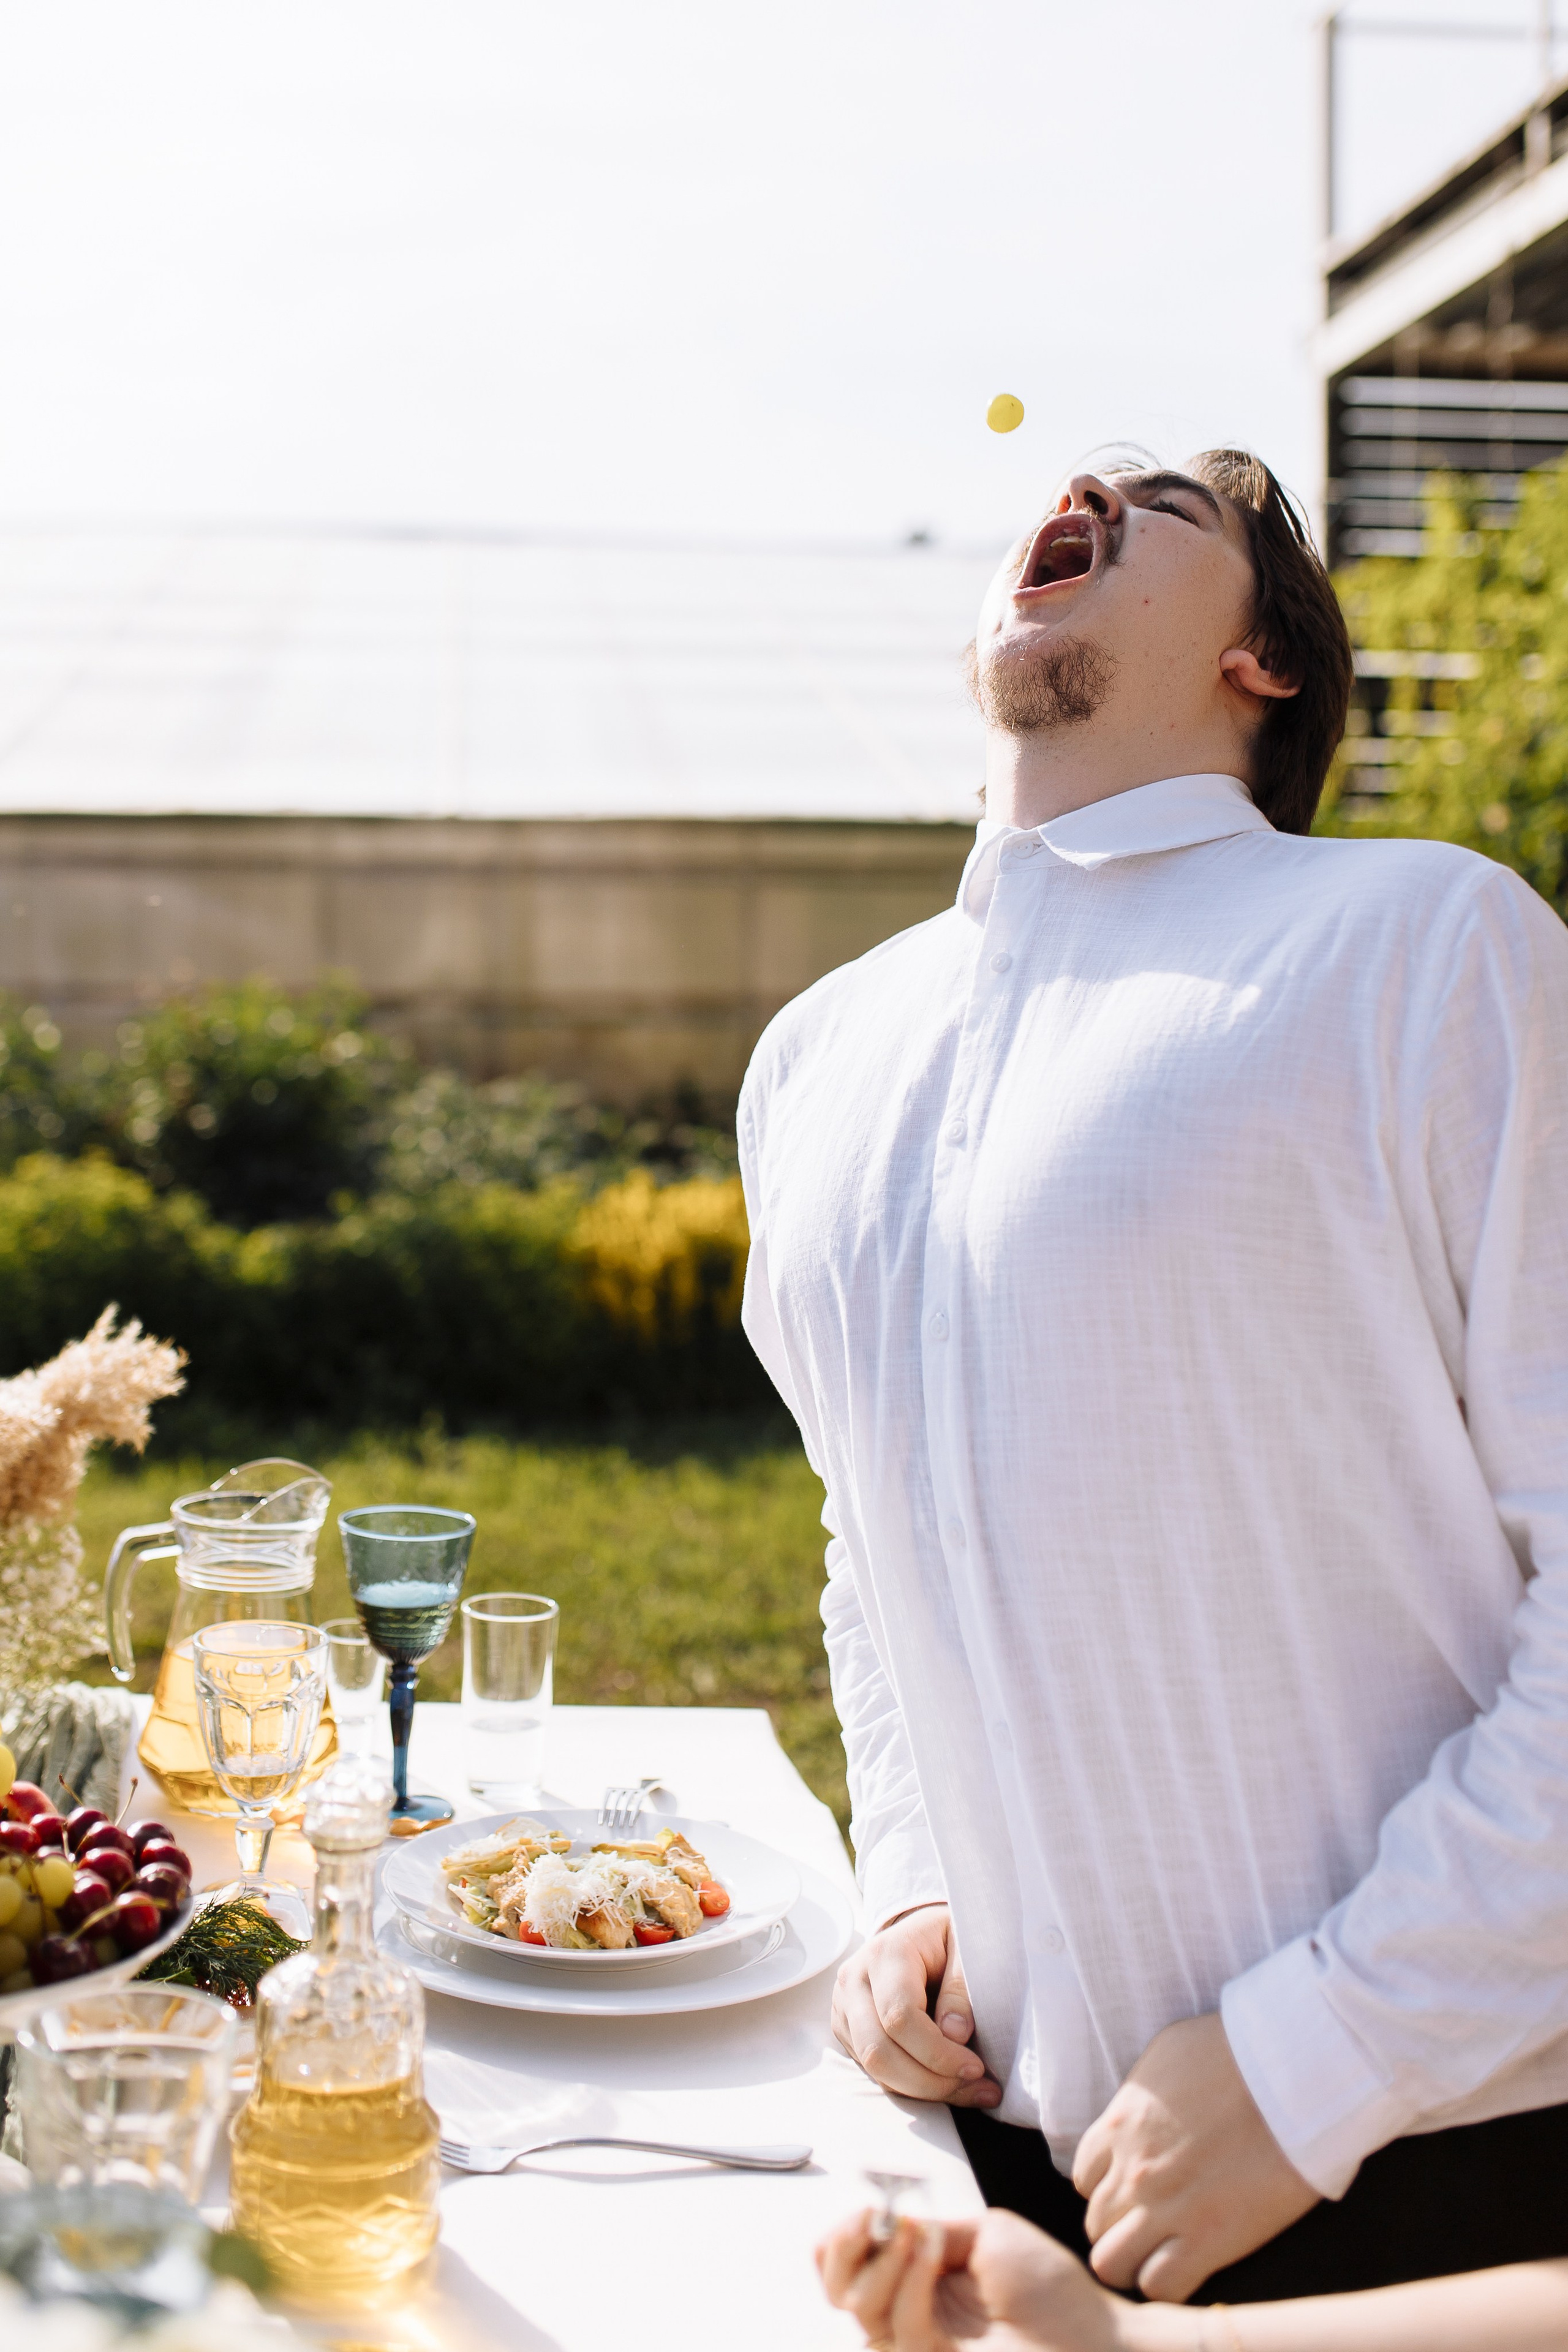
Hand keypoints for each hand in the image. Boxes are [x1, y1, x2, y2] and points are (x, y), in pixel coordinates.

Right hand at [817, 2207, 1128, 2351]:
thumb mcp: (986, 2233)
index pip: (851, 2263)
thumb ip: (933, 2225)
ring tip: (917, 2229)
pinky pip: (901, 2326)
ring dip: (884, 2256)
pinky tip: (932, 2251)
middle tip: (874, 2214)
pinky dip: (910, 2280)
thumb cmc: (1050, 2290)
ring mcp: (918, 2343)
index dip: (843, 2234)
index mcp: (918, 2280)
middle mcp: (910, 2313)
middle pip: (838, 2288)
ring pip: (862, 2307)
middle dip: (846, 2245)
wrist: (1093, 2338)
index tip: (869, 2204)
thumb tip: (892, 2218)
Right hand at [831, 1904, 1002, 2106]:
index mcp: (884, 1953)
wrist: (922, 1932)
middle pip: (879, 2051)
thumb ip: (960, 1988)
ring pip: (874, 2068)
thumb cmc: (949, 1939)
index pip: (900, 2016)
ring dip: (923, 2090)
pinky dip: (911, 2086)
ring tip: (968, 2090)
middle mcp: (854, 1980)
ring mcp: (844, 2007)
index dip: (938, 2053)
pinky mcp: (847, 2030)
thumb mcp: (966, 1949)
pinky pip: (875, 2072)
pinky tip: (946, 2082)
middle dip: (930, 2081)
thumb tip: (955, 2035)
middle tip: (977, 2087)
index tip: (977, 2068)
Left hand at [1072, 2012, 1318, 2300]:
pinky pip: (1161, 2286)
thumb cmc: (1233, 2052)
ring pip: (1112, 2263)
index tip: (1133, 2190)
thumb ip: (1139, 2096)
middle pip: (1096, 2223)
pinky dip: (1165, 2283)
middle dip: (1118, 2228)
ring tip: (1163, 2253)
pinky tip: (1187, 2265)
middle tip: (1151, 2225)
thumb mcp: (1165, 2054)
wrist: (1287, 2071)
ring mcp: (1166, 2207)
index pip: (1084, 2176)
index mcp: (1121, 2125)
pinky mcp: (1207, 2238)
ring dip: (1133, 2261)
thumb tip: (1135, 2117)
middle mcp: (1132, 2170)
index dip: (1108, 2188)